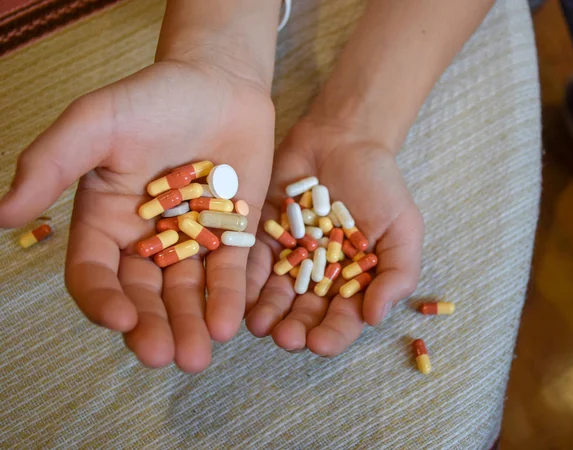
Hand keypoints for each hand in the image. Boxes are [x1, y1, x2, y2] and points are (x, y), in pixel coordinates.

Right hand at [0, 59, 273, 371]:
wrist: (219, 84)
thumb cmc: (152, 98)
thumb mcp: (96, 122)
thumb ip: (51, 163)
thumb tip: (2, 214)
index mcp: (105, 221)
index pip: (95, 273)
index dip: (103, 300)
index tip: (120, 319)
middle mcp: (146, 240)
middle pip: (145, 295)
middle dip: (154, 327)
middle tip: (167, 357)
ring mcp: (191, 241)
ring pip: (187, 292)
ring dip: (192, 323)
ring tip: (199, 354)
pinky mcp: (232, 234)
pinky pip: (229, 272)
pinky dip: (228, 296)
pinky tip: (230, 321)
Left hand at [245, 117, 423, 355]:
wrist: (345, 139)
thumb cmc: (381, 185)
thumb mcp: (403, 228)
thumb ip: (396, 273)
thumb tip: (374, 317)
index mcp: (352, 282)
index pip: (343, 317)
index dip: (333, 334)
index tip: (320, 343)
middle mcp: (317, 277)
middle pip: (304, 311)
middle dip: (294, 328)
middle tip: (285, 337)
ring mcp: (288, 257)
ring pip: (274, 293)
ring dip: (266, 312)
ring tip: (259, 325)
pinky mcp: (262, 235)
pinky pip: (252, 262)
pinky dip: (246, 279)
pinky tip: (240, 294)